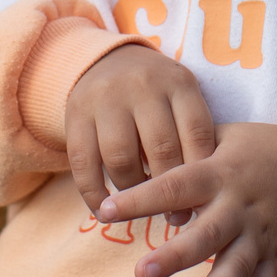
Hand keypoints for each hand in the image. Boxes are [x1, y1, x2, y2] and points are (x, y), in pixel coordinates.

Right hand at [65, 45, 217, 220]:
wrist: (105, 61)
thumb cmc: (155, 94)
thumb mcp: (181, 100)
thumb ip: (191, 138)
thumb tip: (194, 202)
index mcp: (178, 82)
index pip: (197, 133)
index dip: (199, 173)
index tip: (200, 201)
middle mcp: (143, 86)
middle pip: (161, 149)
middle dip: (169, 191)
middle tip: (175, 216)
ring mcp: (107, 99)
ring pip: (122, 160)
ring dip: (133, 194)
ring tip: (143, 206)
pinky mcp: (76, 115)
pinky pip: (83, 164)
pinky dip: (93, 194)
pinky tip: (104, 211)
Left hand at [99, 121, 276, 276]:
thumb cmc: (255, 150)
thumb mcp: (222, 137)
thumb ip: (183, 149)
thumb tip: (132, 155)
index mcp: (219, 174)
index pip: (175, 186)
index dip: (141, 198)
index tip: (106, 210)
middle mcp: (239, 208)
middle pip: (206, 234)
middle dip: (175, 256)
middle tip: (141, 274)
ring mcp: (258, 237)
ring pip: (236, 267)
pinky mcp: (274, 259)